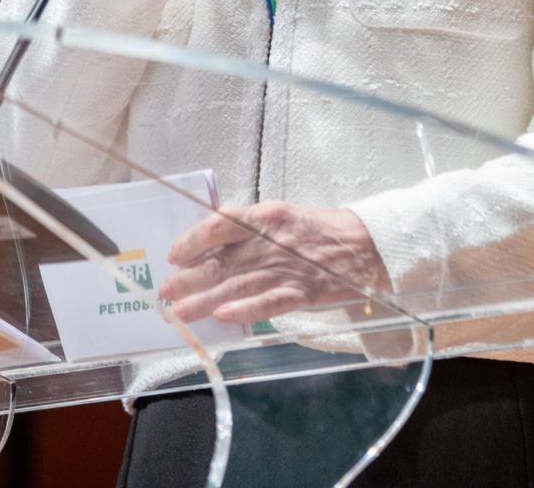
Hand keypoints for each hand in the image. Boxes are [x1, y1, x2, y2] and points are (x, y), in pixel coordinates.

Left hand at [159, 201, 390, 324]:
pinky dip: (246, 309)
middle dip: (190, 278)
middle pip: (224, 260)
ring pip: (239, 284)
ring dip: (206, 300)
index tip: (174, 254)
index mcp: (270, 216)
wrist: (370, 244)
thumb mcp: (285, 220)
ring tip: (179, 313)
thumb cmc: (323, 231)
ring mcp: (289, 267)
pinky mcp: (304, 291)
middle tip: (164, 292)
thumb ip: (253, 232)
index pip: (224, 223)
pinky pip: (270, 302)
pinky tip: (224, 316)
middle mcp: (275, 240)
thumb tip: (213, 249)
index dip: (195, 239)